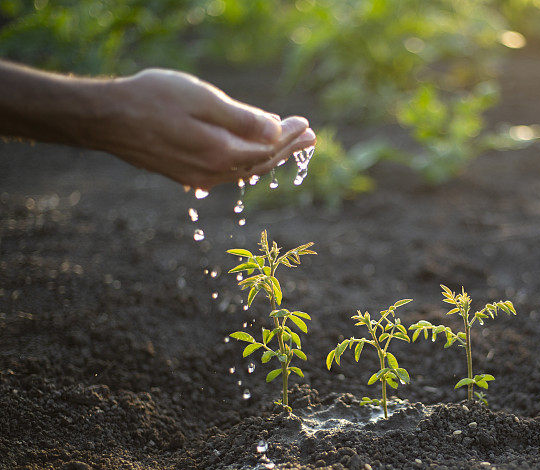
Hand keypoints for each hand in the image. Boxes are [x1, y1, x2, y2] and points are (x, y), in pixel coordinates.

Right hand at [94, 69, 314, 189]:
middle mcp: (213, 172)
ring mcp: (198, 177)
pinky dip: (246, 162)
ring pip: (245, 170)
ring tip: (289, 145)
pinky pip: (227, 173)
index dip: (289, 136)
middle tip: (310, 137)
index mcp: (220, 153)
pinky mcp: (186, 175)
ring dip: (269, 156)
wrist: (107, 119)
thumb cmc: (152, 100)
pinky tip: (252, 154)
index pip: (268, 148)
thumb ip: (241, 119)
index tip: (306, 123)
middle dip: (287, 149)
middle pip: (261, 163)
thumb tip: (276, 131)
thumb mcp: (202, 100)